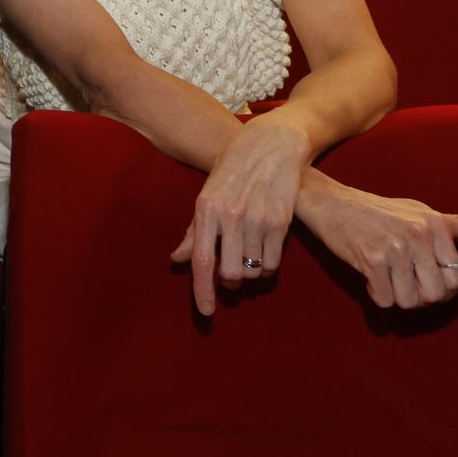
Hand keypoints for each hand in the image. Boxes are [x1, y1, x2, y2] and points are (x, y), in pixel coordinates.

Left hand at [172, 117, 310, 316]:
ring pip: (253, 270)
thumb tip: (177, 259)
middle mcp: (230, 217)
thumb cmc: (233, 170)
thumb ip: (194, 231)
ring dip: (250, 274)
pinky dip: (267, 267)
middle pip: (231, 273)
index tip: (206, 312)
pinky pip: (272, 263)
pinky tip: (263, 255)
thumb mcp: (207, 195)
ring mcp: (257, 219)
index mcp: (206, 210)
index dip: (202, 291)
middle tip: (232, 276)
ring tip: (247, 260)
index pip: (202, 261)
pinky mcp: (280, 222)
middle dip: (231, 283)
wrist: (270, 145)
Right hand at [298, 178, 457, 309]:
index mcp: (435, 225)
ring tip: (389, 281)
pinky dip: (378, 296)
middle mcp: (419, 235)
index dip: (443, 288)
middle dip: (421, 298)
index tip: (426, 279)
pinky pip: (384, 299)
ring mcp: (395, 248)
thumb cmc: (380, 211)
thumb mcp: (421, 212)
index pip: (456, 278)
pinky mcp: (371, 260)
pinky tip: (372, 280)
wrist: (334, 204)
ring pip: (410, 301)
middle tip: (406, 285)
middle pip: (436, 295)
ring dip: (398, 298)